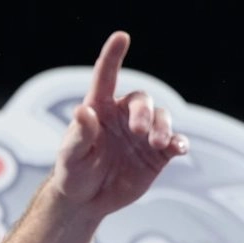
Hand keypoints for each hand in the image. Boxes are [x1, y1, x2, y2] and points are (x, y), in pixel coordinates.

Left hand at [51, 30, 188, 219]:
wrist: (85, 200)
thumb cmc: (72, 173)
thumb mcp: (69, 156)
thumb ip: (79, 135)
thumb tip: (83, 110)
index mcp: (99, 110)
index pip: (106, 78)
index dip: (113, 57)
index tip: (121, 37)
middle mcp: (123, 117)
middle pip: (141, 100)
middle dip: (143, 112)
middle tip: (138, 131)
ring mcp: (142, 134)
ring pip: (162, 118)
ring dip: (163, 127)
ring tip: (157, 143)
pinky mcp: (157, 153)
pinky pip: (175, 142)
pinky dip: (179, 142)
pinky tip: (179, 148)